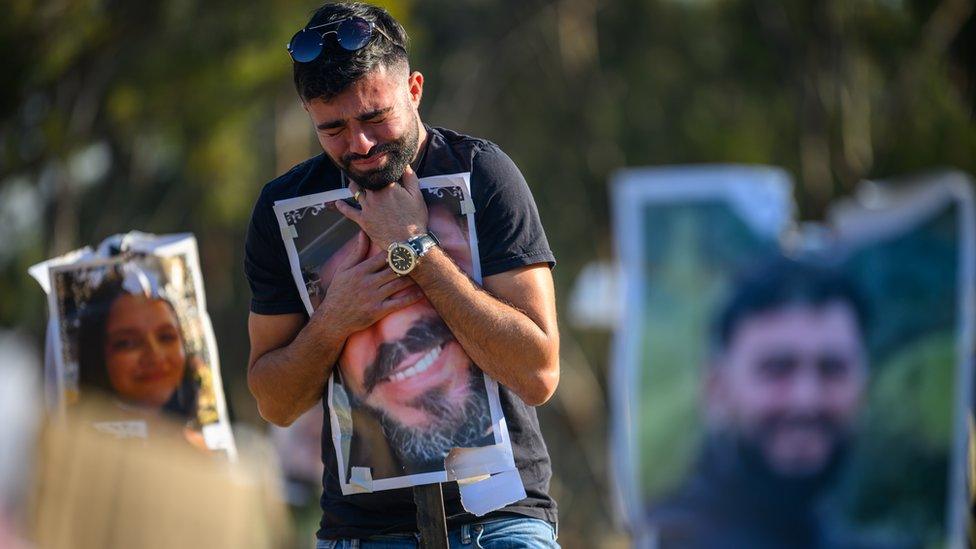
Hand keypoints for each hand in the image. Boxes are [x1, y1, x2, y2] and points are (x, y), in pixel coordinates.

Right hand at [309, 231, 423, 336]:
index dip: (398, 251)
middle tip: (423, 257)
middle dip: (409, 263)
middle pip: (394, 269)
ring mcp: (373, 297)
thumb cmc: (338, 292)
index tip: (410, 246)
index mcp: (360, 270)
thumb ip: (356, 252)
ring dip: (413, 278)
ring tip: (425, 272)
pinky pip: (399, 303)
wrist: (333, 318)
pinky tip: (421, 292)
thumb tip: (364, 232)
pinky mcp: (378, 311)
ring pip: (398, 284)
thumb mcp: (344, 269)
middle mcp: (368, 282)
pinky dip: (412, 297)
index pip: (383, 256)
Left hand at [335, 166, 427, 248]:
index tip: (378, 162)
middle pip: (365, 179)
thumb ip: (410, 178)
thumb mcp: (417, 196)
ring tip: (354, 181)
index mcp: (388, 186)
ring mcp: (366, 207)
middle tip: (363, 169)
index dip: (378, 166)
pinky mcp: (362, 220)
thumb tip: (405, 165)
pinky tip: (338, 203)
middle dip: (364, 173)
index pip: (379, 170)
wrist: (407, 243)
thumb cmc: (414, 219)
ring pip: (355, 191)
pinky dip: (342, 207)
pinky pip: (349, 212)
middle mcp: (374, 194)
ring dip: (354, 185)